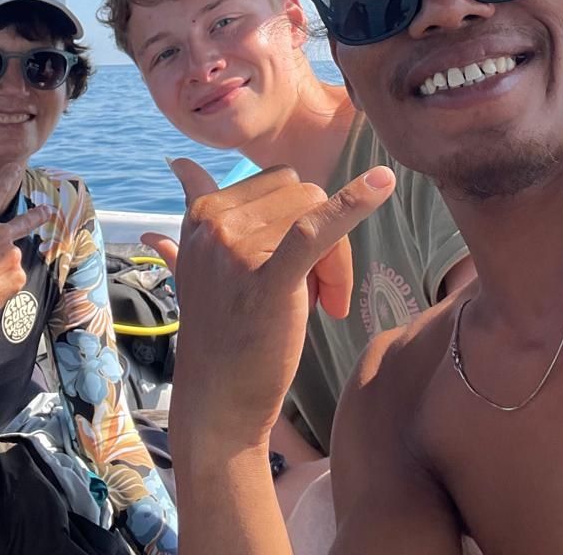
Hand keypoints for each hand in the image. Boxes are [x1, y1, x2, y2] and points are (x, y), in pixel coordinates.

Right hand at [0, 166, 49, 340]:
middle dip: (38, 214)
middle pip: (26, 220)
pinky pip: (12, 275)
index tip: (18, 165)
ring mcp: (11, 260)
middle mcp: (0, 237)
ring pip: (8, 254)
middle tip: (47, 210)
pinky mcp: (17, 280)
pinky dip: (1, 279)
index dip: (8, 175)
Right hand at [142, 160, 394, 451]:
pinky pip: (317, 228)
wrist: (217, 400)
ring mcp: (238, 250)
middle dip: (321, 237)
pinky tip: (383, 184)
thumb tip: (179, 163)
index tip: (290, 266)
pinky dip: (355, 203)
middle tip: (314, 292)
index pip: (278, 184)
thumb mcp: (195, 262)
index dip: (297, 220)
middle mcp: (215, 224)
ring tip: (317, 304)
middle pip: (302, 194)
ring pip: (318, 213)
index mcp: (202, 214)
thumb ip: (192, 208)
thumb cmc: (219, 333)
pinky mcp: (270, 279)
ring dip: (332, 260)